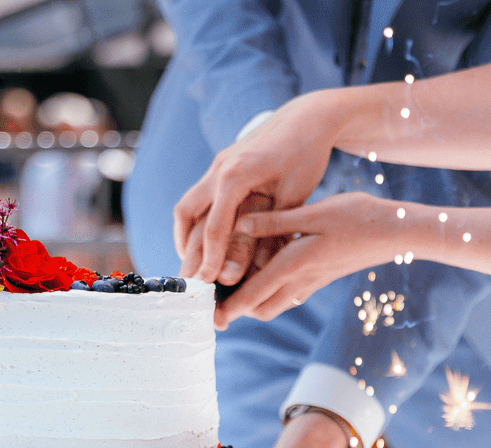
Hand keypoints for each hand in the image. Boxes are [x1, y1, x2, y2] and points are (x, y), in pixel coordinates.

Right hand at [174, 93, 337, 284]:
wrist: (306, 119)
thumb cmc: (305, 158)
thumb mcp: (293, 198)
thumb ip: (271, 233)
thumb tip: (253, 274)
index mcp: (235, 176)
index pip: (214, 227)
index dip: (210, 259)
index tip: (208, 284)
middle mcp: (218, 169)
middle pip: (188, 217)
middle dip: (187, 253)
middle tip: (189, 284)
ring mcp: (216, 167)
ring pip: (187, 207)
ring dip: (185, 238)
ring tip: (191, 267)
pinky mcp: (220, 168)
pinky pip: (197, 200)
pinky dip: (194, 225)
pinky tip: (201, 246)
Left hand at [215, 192, 408, 327]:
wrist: (396, 232)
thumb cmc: (358, 217)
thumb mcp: (314, 213)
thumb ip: (275, 222)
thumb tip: (239, 225)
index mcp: (295, 264)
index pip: (252, 294)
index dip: (227, 308)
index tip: (207, 316)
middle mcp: (301, 280)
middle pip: (260, 308)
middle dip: (235, 311)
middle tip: (211, 304)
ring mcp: (312, 282)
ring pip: (274, 304)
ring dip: (252, 302)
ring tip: (230, 291)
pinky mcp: (320, 278)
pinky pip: (288, 294)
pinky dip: (269, 292)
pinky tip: (261, 276)